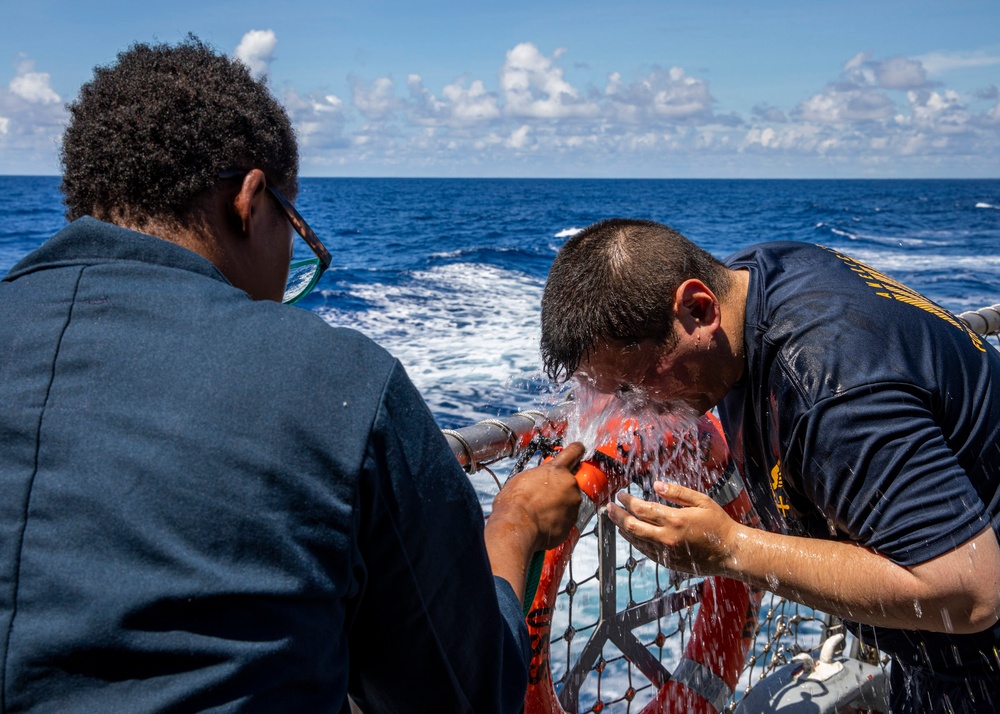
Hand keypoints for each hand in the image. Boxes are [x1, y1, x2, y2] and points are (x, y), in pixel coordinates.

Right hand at [489, 442, 584, 551]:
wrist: (516, 527)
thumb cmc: (514, 503)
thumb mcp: (522, 478)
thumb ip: (538, 476)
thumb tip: (538, 481)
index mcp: (557, 470)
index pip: (574, 451)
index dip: (576, 450)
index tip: (578, 449)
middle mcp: (570, 485)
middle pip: (570, 482)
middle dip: (561, 487)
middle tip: (544, 495)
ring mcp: (574, 505)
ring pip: (570, 501)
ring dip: (560, 505)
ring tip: (540, 512)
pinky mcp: (572, 523)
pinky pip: (566, 519)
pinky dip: (558, 521)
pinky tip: (543, 523)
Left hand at [607, 481, 737, 575]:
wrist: (730, 553)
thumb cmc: (718, 524)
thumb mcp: (701, 501)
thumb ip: (677, 492)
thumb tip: (655, 484)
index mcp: (674, 520)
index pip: (641, 508)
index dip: (627, 501)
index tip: (621, 495)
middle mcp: (666, 537)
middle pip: (631, 525)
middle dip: (617, 515)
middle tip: (609, 507)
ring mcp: (666, 552)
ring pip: (635, 540)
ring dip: (622, 528)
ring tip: (615, 519)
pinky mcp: (668, 563)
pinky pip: (645, 551)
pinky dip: (634, 541)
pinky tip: (630, 534)